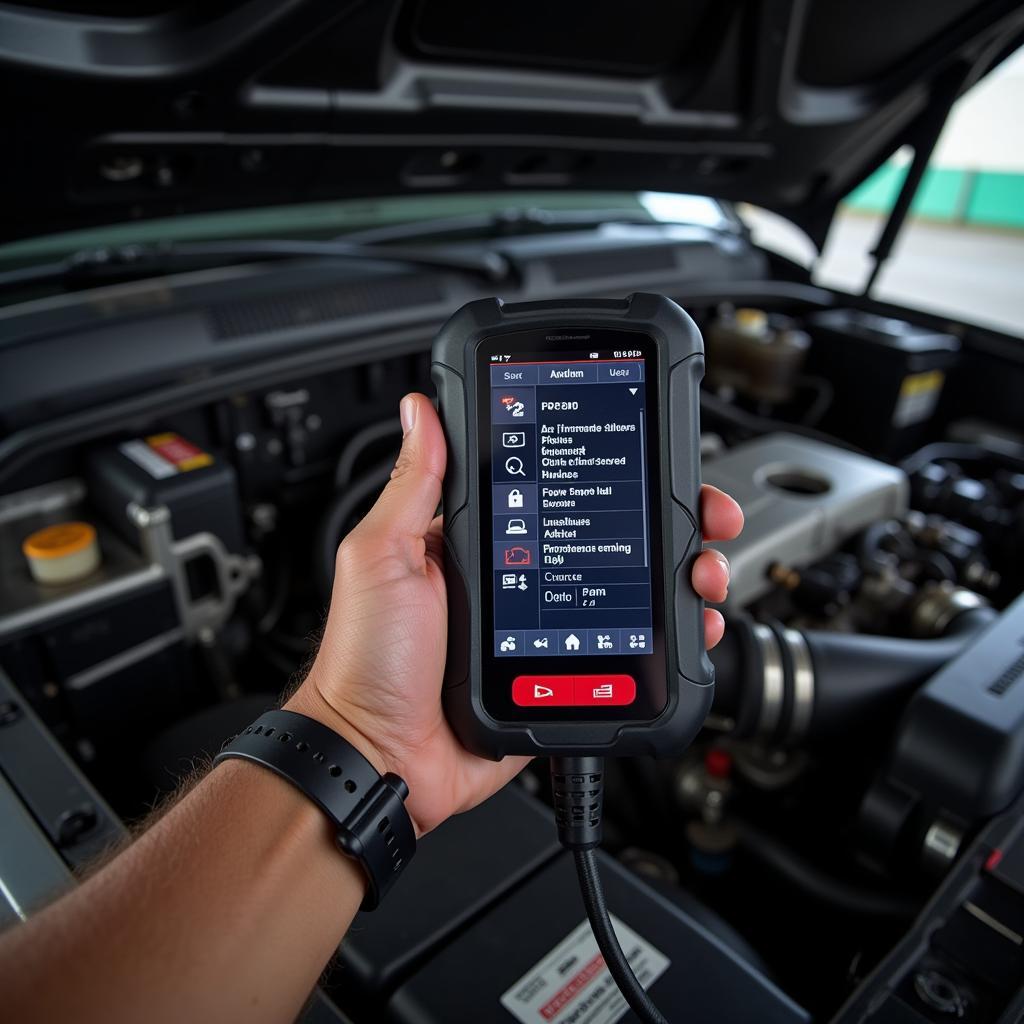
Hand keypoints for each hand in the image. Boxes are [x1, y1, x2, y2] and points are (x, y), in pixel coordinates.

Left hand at [287, 393, 741, 834]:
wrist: (381, 758)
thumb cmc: (368, 660)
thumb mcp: (383, 556)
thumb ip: (415, 486)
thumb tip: (422, 410)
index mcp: (483, 542)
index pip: (557, 488)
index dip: (609, 468)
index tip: (650, 452)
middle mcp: (522, 577)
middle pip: (611, 535)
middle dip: (668, 519)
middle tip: (703, 516)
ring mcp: (547, 627)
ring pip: (631, 590)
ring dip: (678, 574)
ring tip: (701, 571)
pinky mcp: (563, 673)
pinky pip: (626, 650)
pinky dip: (667, 638)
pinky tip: (690, 624)